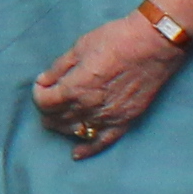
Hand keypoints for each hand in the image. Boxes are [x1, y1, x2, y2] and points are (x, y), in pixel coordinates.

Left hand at [27, 18, 179, 159]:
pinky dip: (88, 149)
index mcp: (75, 88)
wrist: (154, 45)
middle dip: (47, 109)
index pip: (44, 102)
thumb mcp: (80, 47)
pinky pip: (103, 141)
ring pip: (75, 131)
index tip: (42, 84)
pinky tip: (77, 153)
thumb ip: (59, 68)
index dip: (38, 93)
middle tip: (49, 99)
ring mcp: (107, 117)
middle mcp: (89, 107)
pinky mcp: (125, 121)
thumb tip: (43, 81)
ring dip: (62, 126)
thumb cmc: (117, 40)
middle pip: (57, 118)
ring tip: (57, 119)